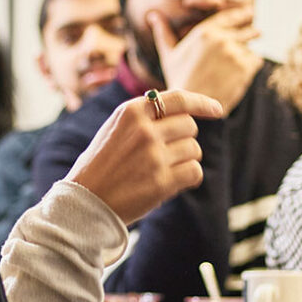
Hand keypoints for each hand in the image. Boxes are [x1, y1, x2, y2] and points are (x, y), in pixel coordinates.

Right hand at [67, 89, 224, 224]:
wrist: (84, 202)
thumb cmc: (101, 165)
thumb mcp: (115, 129)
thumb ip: (144, 116)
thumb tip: (183, 111)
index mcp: (131, 112)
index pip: (178, 99)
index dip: (202, 103)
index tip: (217, 110)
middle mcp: (144, 130)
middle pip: (189, 126)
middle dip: (183, 139)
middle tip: (166, 153)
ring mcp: (154, 156)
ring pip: (194, 149)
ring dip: (185, 159)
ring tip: (161, 170)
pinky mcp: (162, 182)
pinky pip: (194, 172)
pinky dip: (188, 177)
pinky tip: (171, 182)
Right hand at [150, 7, 261, 112]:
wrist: (190, 103)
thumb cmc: (178, 78)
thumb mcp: (169, 53)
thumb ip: (162, 32)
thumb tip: (152, 14)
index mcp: (205, 32)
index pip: (229, 17)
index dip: (241, 14)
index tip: (250, 12)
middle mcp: (221, 39)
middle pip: (245, 31)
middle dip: (252, 32)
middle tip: (258, 33)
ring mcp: (234, 53)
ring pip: (249, 48)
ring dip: (247, 54)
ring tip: (240, 63)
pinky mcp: (245, 68)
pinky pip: (256, 61)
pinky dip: (252, 66)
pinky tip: (243, 73)